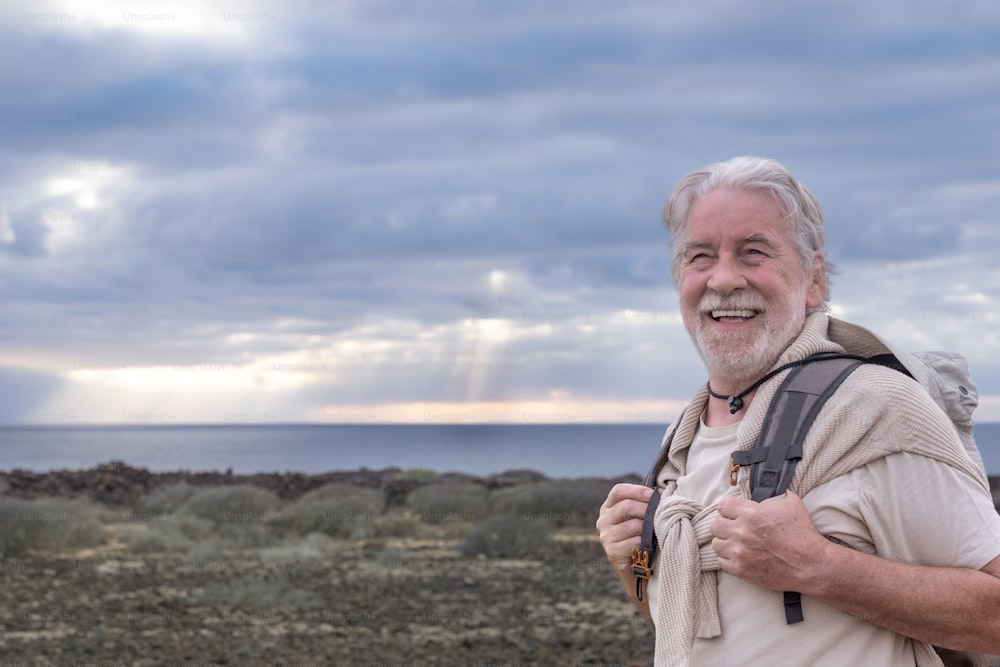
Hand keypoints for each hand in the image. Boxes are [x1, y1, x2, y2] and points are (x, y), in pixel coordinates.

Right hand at [597, 483, 654, 578]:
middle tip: (661, 513)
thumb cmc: (643, 539)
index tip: (654, 495)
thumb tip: (662, 492)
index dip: (637, 490)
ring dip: (648, 528)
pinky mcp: (612, 552)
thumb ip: (645, 504)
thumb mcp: (640, 518)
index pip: (618, 491)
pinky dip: (645, 544)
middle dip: (647, 509)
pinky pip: (634, 542)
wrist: (639, 572)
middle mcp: (603, 521)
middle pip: (626, 506)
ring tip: (656, 532)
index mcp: (609, 508)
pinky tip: (648, 547)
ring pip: (633, 525)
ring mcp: (606, 537)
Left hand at [710, 491, 828, 590]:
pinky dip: (728, 560)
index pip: (722, 506)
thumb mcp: (789, 502)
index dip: (729, 509)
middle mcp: (741, 531)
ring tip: (737, 544)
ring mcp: (740, 552)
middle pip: (715, 526)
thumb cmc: (802, 532)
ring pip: (716, 544)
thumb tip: (752, 493)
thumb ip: (768, 495)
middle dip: (724, 526)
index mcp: (751, 513)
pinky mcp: (741, 570)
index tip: (734, 514)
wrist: (811, 564)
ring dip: (725, 543)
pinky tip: (739, 557)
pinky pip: (722, 563)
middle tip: (734, 530)